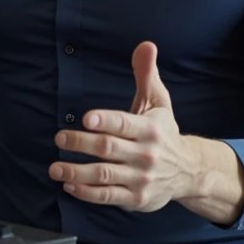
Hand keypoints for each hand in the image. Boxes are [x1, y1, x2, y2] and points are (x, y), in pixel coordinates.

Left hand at [48, 41, 200, 211]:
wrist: (188, 172)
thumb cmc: (164, 132)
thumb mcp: (158, 102)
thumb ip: (147, 74)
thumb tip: (145, 45)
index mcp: (150, 129)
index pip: (124, 124)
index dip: (105, 120)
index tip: (85, 119)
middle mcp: (146, 154)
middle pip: (108, 148)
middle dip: (80, 143)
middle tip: (59, 138)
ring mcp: (140, 178)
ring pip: (104, 175)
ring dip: (77, 172)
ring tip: (55, 167)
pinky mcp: (136, 198)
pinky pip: (108, 196)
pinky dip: (87, 192)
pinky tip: (69, 184)